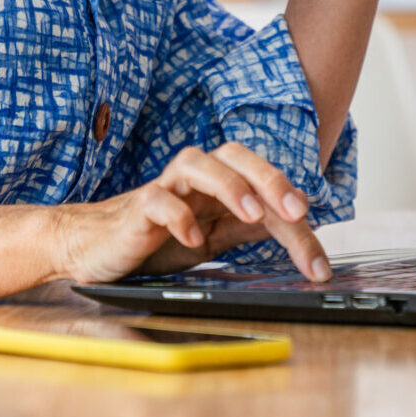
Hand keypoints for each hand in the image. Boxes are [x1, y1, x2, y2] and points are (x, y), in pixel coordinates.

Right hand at [52, 143, 332, 284]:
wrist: (97, 248)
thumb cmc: (157, 240)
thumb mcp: (213, 237)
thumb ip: (248, 227)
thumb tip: (295, 221)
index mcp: (218, 183)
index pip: (264, 187)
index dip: (295, 219)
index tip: (318, 260)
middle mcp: (194, 178)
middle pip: (234, 156)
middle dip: (269, 179)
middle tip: (296, 211)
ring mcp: (165, 189)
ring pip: (197, 163)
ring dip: (229, 185)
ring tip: (251, 214)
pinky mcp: (137, 210)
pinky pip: (158, 201)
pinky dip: (178, 216)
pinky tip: (193, 239)